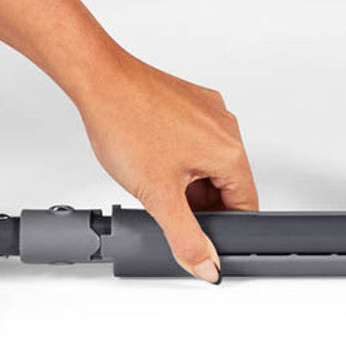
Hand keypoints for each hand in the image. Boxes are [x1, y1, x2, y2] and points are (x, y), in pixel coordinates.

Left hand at [75, 45, 257, 281]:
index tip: (200, 237)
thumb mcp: (158, 195)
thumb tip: (207, 264)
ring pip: (210, 162)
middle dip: (200, 203)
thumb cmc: (126, 123)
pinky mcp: (192, 101)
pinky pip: (198, 139)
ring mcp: (209, 111)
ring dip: (188, 180)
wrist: (101, 81)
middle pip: (228, 184)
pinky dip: (181, 156)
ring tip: (154, 178)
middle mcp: (226, 127)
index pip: (245, 205)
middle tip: (166, 205)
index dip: (223, 228)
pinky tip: (153, 157)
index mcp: (230, 151)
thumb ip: (186, 237)